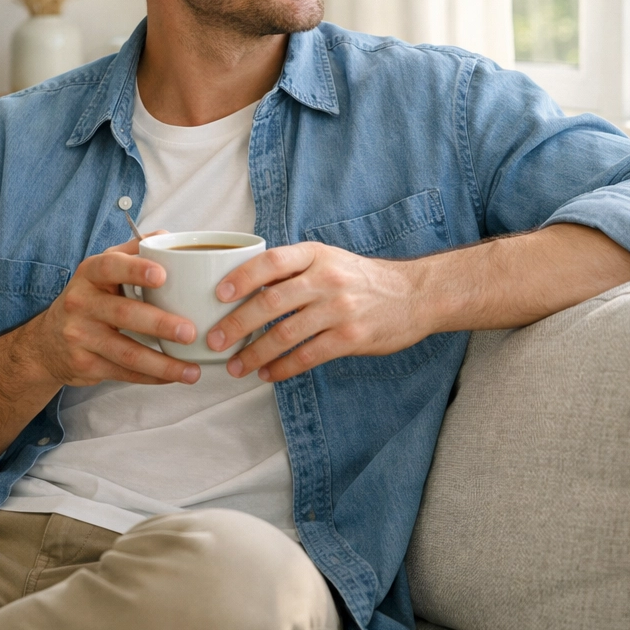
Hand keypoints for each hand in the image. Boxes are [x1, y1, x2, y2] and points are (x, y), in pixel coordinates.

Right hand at [15, 233, 200, 387]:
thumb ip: (132, 252)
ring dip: (163, 363)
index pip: (110, 267)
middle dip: (160, 324)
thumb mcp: (101, 270)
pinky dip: (152, 377)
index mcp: (90, 274)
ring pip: (126, 352)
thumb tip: (167, 236)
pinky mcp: (85, 364)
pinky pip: (124, 372)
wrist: (46, 342)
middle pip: (124, 313)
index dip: (136, 270)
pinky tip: (174, 377)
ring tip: (192, 371)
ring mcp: (80, 336)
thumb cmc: (88, 299)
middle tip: (190, 331)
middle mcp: (81, 303)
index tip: (163, 275)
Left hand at [206, 242, 429, 381]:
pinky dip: (282, 368)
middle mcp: (326, 279)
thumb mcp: (329, 259)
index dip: (241, 278)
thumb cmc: (362, 279)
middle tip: (214, 340)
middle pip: (270, 302)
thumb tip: (244, 286)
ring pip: (285, 334)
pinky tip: (268, 374)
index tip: (218, 295)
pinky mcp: (351, 337)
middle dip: (236, 324)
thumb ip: (294, 269)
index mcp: (316, 255)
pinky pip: (307, 356)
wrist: (415, 295)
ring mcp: (340, 309)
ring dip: (254, 354)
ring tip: (236, 366)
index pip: (270, 262)